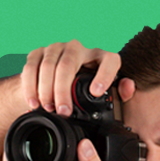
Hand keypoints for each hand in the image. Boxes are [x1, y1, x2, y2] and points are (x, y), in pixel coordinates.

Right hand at [20, 40, 135, 115]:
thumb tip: (128, 87)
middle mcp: (78, 48)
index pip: (109, 59)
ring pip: (48, 66)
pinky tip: (34, 103)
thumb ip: (119, 92)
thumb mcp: (104, 93)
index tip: (96, 92)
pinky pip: (31, 68)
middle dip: (63, 91)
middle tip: (64, 112)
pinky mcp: (38, 53)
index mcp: (100, 56)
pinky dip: (31, 88)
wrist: (55, 84)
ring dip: (46, 90)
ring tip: (49, 109)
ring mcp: (56, 48)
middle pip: (68, 65)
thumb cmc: (85, 89)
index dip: (104, 74)